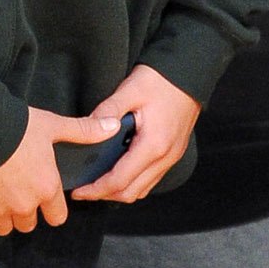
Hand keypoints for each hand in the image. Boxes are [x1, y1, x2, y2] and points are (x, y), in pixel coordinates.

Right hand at [0, 104, 121, 239]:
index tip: (43, 196)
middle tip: (17, 192)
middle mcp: (24, 205)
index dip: (52, 207)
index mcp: (46, 188)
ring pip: (6, 228)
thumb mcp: (52, 125)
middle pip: (30, 224)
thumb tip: (115, 125)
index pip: (57, 216)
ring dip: (4, 218)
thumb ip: (83, 131)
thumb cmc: (15, 126)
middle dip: (26, 211)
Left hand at [71, 63, 201, 205]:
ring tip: (98, 183)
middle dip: (105, 195)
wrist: (189, 72)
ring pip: (143, 189)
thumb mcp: (129, 90)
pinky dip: (134, 182)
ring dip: (120, 191)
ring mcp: (172, 157)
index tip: (79, 191)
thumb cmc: (161, 80)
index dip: (96, 190)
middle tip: (84, 191)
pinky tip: (119, 171)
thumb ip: (107, 111)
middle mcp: (165, 157)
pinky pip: (152, 178)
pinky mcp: (174, 152)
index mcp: (153, 145)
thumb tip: (87, 127)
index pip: (120, 180)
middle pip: (132, 192)